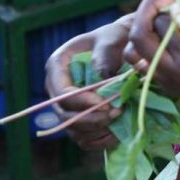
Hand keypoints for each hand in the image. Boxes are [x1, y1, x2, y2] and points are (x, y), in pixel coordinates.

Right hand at [45, 18, 136, 150]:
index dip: (80, 101)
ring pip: (73, 130)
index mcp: (58, 64)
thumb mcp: (111, 40)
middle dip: (90, 118)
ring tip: (119, 119)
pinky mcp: (78, 118)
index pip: (61, 90)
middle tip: (116, 113)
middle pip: (65, 114)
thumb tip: (103, 81)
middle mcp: (56, 88)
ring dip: (96, 130)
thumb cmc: (115, 39)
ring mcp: (67, 105)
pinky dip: (98, 140)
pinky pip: (83, 139)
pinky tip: (116, 132)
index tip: (103, 104)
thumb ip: (105, 57)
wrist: (123, 46)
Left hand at [124, 0, 179, 99]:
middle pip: (138, 38)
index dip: (167, 5)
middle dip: (146, 12)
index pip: (159, 23)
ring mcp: (169, 83)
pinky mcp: (169, 87)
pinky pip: (142, 65)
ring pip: (133, 54)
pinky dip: (146, 48)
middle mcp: (175, 73)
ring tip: (161, 21)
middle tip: (164, 2)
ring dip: (142, 32)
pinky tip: (165, 38)